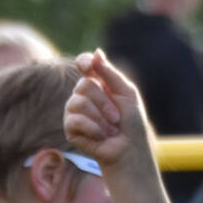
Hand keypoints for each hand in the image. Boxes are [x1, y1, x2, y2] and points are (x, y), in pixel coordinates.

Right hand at [65, 51, 157, 178]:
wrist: (129, 150)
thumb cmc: (132, 123)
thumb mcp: (127, 94)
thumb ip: (110, 74)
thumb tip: (97, 52)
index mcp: (99, 84)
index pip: (85, 65)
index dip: (84, 62)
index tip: (88, 65)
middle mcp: (84, 95)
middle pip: (84, 85)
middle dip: (104, 102)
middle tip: (117, 117)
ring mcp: (74, 111)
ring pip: (77, 102)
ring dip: (100, 118)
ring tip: (111, 129)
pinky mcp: (70, 128)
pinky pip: (74, 120)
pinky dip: (93, 129)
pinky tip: (101, 137)